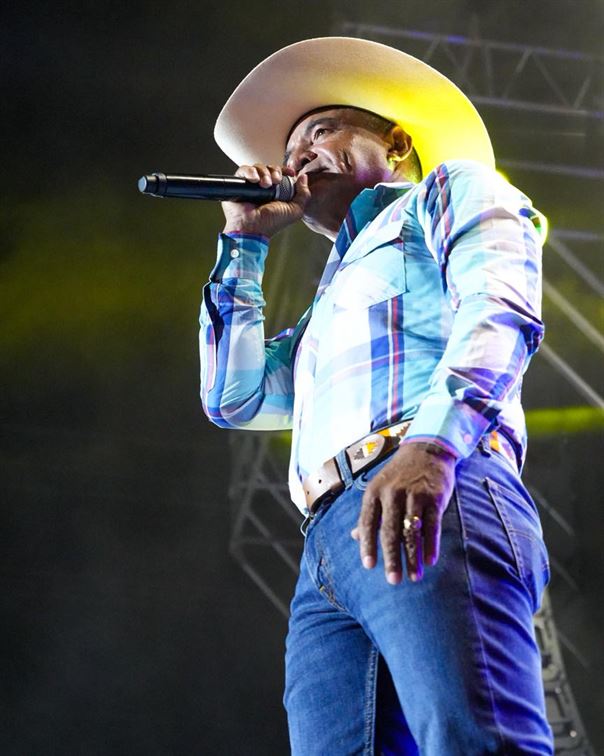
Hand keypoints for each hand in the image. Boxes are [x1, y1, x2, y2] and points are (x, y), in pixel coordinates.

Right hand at [221, 164, 309, 239]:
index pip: (282, 174)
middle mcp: (263, 188)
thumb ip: (303, 194)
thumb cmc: (272, 223)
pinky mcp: (238, 184)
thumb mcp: (295, 210)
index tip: (291, 172)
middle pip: (270, 168)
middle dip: (275, 171)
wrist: (252, 228)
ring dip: (264, 172)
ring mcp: (251, 185)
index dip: (286, 171)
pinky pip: (243, 170)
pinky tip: (254, 180)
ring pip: (258, 167)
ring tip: (265, 184)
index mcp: (277, 192)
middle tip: (276, 181)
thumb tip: (304, 177)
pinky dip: (250, 172)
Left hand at [351, 442, 455, 583]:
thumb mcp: (378, 488)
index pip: (367, 523)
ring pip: (412, 531)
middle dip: (391, 558)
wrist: (426, 449)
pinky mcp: (434, 496)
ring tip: (414, 577)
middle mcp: (392, 493)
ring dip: (413, 557)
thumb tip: (354, 537)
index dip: (367, 545)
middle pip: (390, 531)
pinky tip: (430, 560)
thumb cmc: (399, 474)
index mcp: (374, 492)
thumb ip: (369, 513)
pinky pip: (432, 525)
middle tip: (393, 580)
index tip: (369, 566)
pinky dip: (431, 544)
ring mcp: (414, 494)